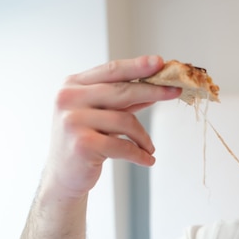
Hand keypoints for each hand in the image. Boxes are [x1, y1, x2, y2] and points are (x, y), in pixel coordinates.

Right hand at [42, 55, 180, 198]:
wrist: (63, 176)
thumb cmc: (84, 141)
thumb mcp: (102, 115)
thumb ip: (123, 102)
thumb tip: (155, 89)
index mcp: (72, 85)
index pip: (111, 70)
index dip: (137, 66)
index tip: (159, 62)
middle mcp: (68, 99)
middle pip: (121, 91)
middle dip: (152, 91)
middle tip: (174, 92)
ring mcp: (73, 121)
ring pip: (125, 121)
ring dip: (143, 137)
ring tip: (149, 148)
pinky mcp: (82, 144)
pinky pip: (123, 146)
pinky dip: (139, 154)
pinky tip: (148, 159)